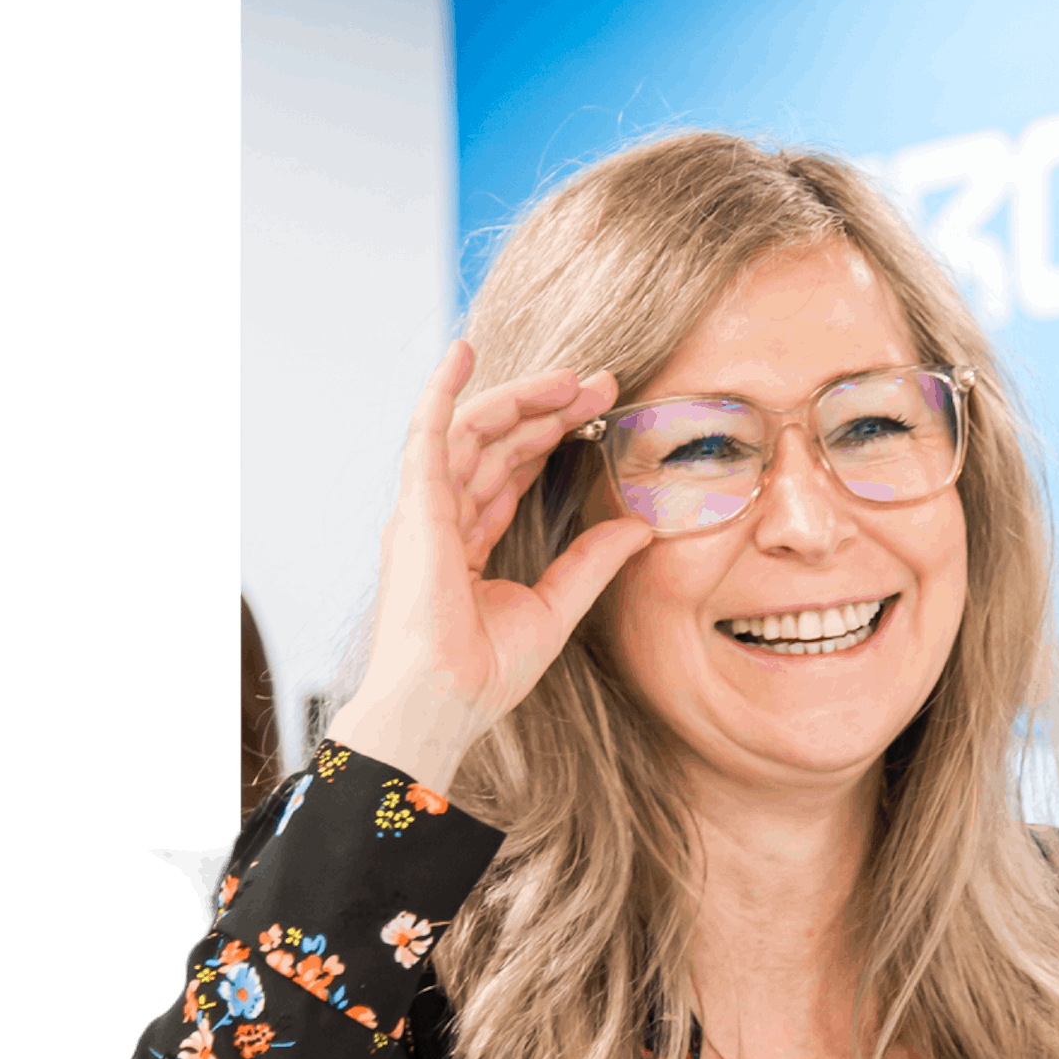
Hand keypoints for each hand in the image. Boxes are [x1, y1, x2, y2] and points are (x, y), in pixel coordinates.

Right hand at [326, 341, 652, 792]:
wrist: (444, 704)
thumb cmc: (484, 674)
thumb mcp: (556, 608)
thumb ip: (593, 562)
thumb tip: (641, 527)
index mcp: (469, 540)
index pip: (514, 470)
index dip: (555, 435)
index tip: (603, 410)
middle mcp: (443, 517)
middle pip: (499, 443)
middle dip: (550, 409)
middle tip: (603, 383)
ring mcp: (426, 511)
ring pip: (474, 432)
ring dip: (522, 398)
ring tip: (573, 378)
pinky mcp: (416, 509)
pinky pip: (426, 436)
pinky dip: (442, 391)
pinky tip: (463, 353)